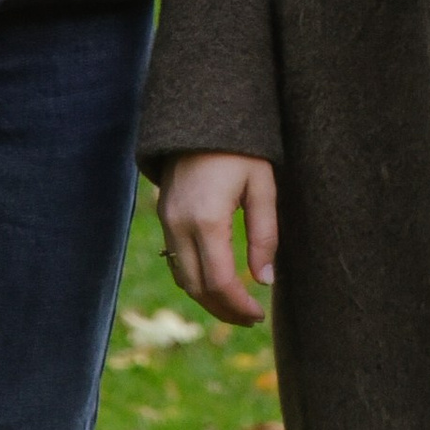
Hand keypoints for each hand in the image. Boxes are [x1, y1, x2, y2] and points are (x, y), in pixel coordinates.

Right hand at [157, 152, 279, 326]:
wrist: (203, 111)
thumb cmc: (241, 147)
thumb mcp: (262, 186)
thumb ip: (265, 235)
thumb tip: (265, 281)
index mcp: (206, 219)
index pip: (219, 282)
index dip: (238, 306)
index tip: (259, 315)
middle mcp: (179, 224)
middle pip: (196, 288)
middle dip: (223, 310)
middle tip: (250, 318)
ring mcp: (167, 220)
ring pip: (182, 278)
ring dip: (207, 298)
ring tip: (236, 306)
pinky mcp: (164, 214)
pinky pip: (174, 259)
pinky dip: (193, 279)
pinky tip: (215, 281)